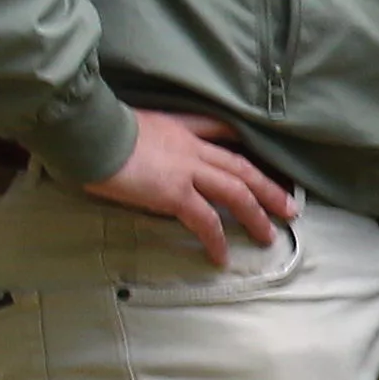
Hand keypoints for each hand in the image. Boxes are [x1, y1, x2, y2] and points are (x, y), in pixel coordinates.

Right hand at [81, 108, 296, 265]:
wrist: (89, 132)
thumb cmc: (96, 129)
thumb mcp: (128, 124)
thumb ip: (142, 139)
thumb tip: (136, 153)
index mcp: (179, 127)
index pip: (219, 130)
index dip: (241, 143)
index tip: (258, 155)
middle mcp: (191, 147)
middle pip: (241, 167)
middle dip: (268, 187)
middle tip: (289, 206)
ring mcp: (187, 169)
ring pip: (235, 192)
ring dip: (256, 215)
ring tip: (268, 235)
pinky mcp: (175, 193)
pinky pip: (205, 220)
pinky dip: (216, 239)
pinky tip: (221, 256)